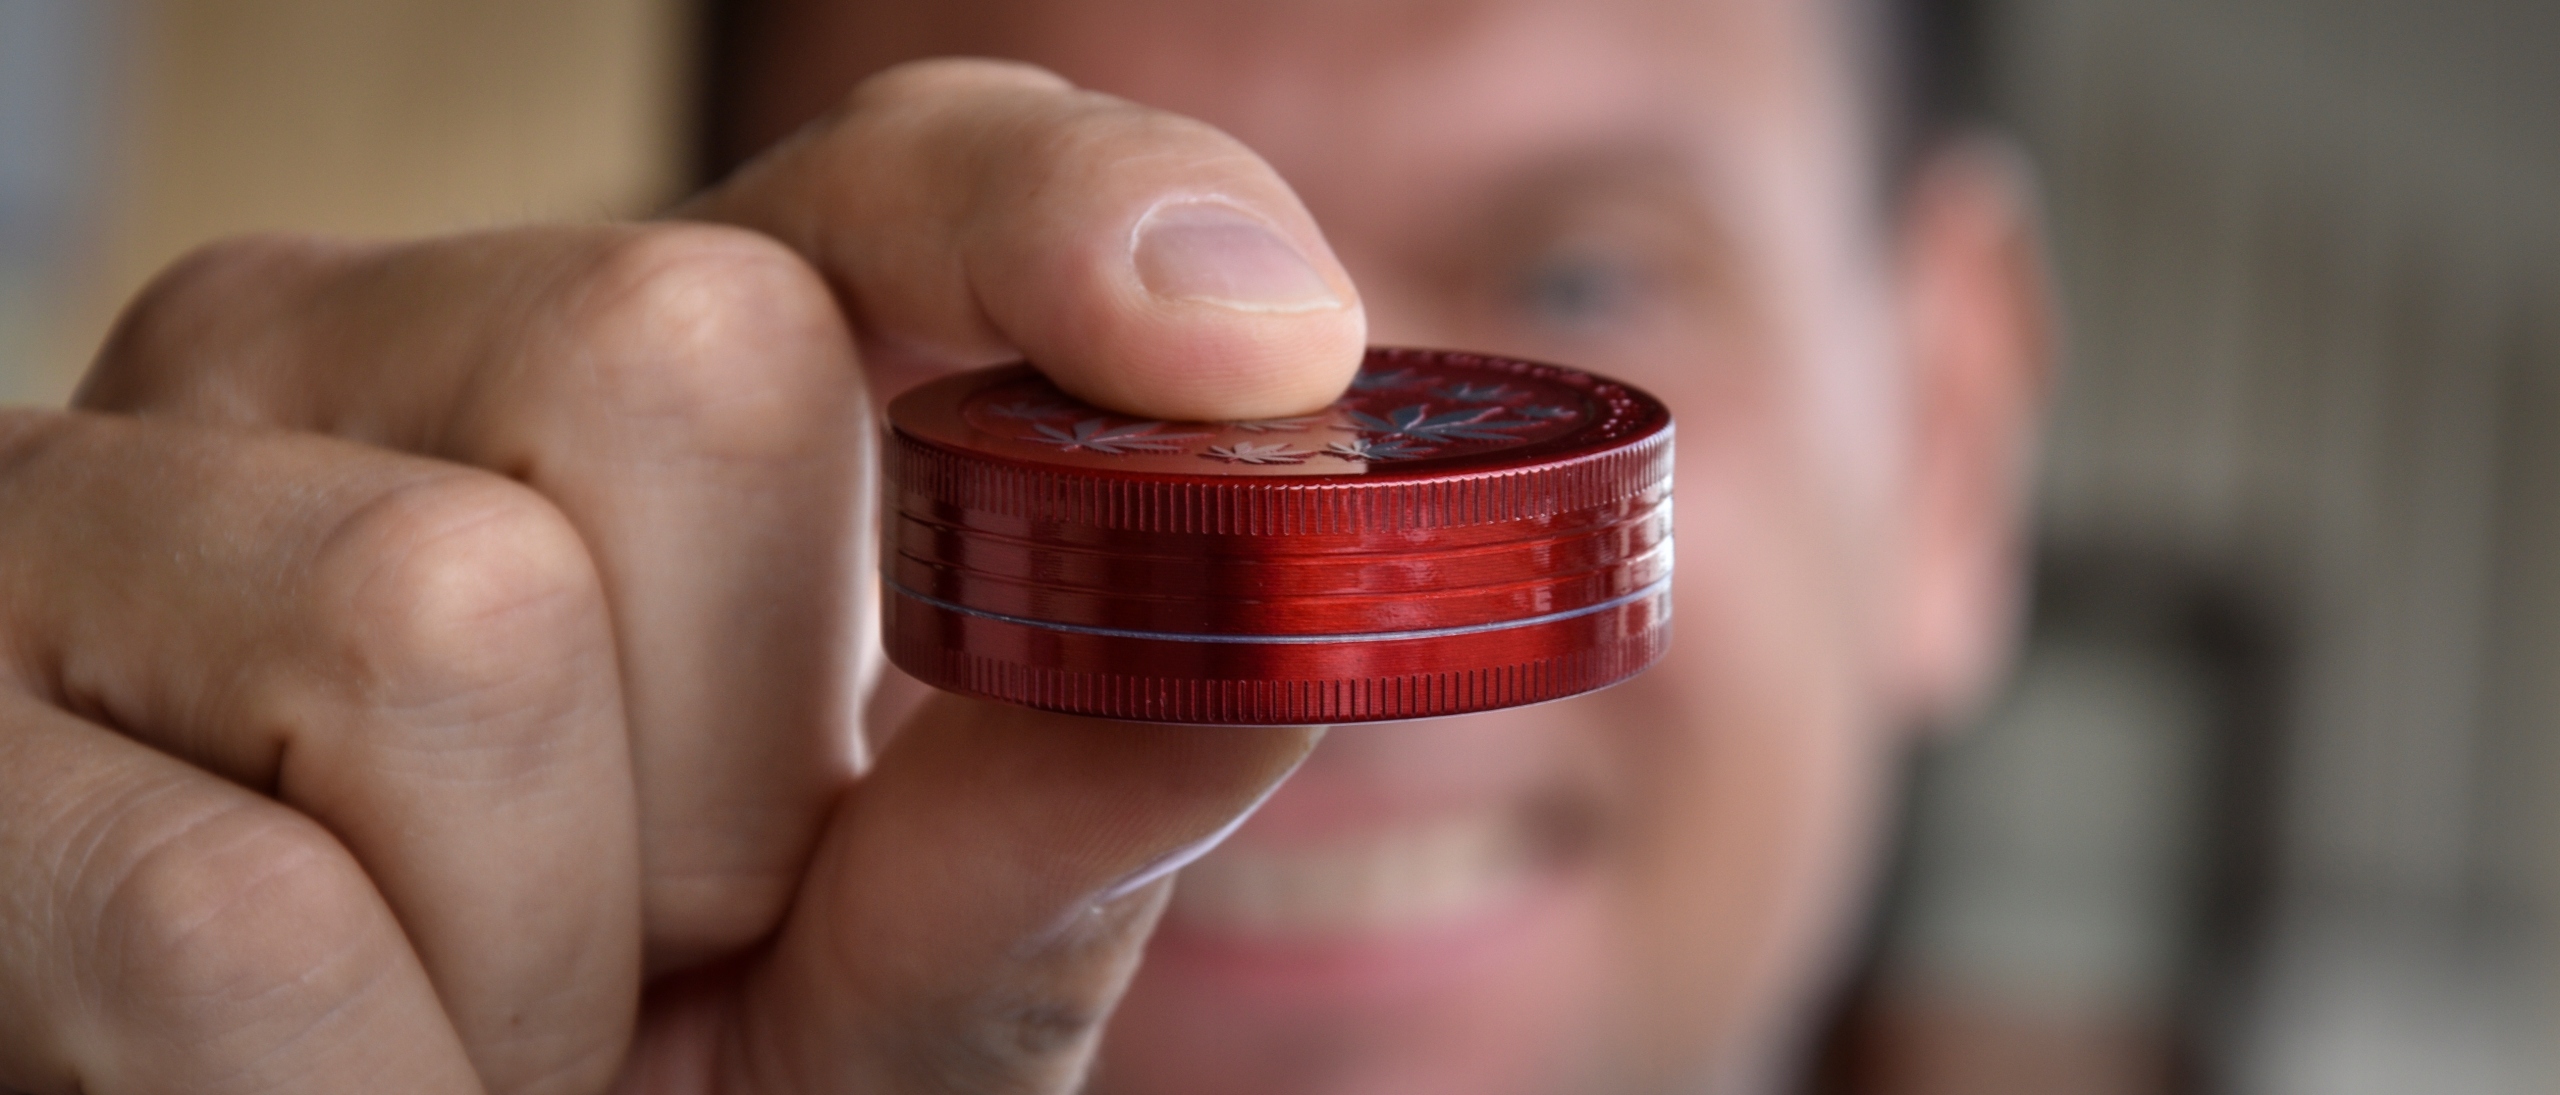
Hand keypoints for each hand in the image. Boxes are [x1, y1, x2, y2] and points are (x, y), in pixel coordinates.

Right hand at [0, 59, 1362, 1094]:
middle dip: (724, 772)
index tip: (1265, 344)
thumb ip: (1039, 817)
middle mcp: (339, 348)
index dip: (1072, 216)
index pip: (891, 182)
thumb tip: (1263, 644)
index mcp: (615, 388)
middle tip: (631, 953)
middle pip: (675, 360)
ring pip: (444, 615)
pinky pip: (230, 912)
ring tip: (452, 1039)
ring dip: (523, 968)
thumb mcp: (868, 986)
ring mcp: (81, 492)